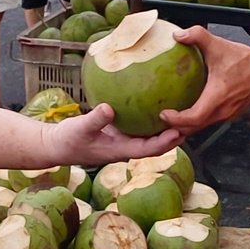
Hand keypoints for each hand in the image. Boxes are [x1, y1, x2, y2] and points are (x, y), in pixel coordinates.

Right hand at [46, 103, 181, 164]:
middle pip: (158, 142)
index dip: (166, 142)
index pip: (151, 149)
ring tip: (183, 107)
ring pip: (150, 133)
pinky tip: (154, 98)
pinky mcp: (119, 130)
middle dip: (175, 134)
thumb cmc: (68, 140)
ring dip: (166, 125)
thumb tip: (109, 108)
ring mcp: (124, 139)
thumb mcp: (80, 128)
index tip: (180, 131)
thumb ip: (95, 119)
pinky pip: (139, 123)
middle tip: (193, 118)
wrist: (57, 144)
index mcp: (122, 150)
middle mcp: (127, 146)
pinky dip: (149, 115)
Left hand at [159, 27, 249, 131]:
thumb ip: (197, 36)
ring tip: (169, 118)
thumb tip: (178, 35)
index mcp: (217, 97)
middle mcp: (222, 111)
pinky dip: (195, 120)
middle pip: (194, 128)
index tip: (163, 114)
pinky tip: (186, 110)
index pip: (193, 118)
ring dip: (185, 125)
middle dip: (175, 127)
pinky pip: (208, 121)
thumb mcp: (219, 45)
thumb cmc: (246, 61)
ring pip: (201, 127)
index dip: (176, 120)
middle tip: (159, 119)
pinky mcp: (229, 113)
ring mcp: (226, 114)